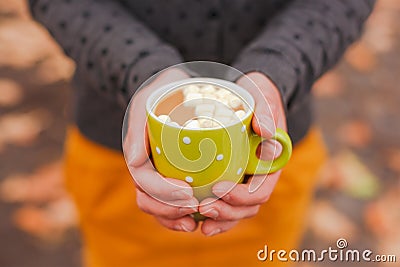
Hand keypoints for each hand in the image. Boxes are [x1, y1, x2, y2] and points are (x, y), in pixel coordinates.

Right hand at [123, 68, 198, 231]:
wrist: (173, 92)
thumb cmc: (159, 96)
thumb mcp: (145, 103)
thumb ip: (137, 126)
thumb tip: (133, 161)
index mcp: (138, 156)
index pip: (145, 182)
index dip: (163, 192)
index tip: (188, 192)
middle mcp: (146, 171)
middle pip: (149, 200)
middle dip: (169, 210)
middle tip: (194, 207)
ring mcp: (159, 177)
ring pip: (160, 208)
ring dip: (174, 219)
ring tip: (194, 222)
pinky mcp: (172, 179)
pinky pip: (173, 204)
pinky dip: (181, 216)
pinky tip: (197, 220)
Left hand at [199, 72, 286, 235]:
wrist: (247, 95)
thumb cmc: (255, 96)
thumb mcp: (262, 98)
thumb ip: (265, 112)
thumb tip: (267, 132)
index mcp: (271, 163)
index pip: (261, 190)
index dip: (242, 196)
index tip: (219, 188)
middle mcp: (259, 176)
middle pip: (247, 207)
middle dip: (227, 212)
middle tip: (204, 208)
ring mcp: (245, 180)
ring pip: (236, 211)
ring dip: (219, 219)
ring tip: (198, 220)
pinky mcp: (231, 178)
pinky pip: (224, 203)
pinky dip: (213, 214)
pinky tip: (196, 219)